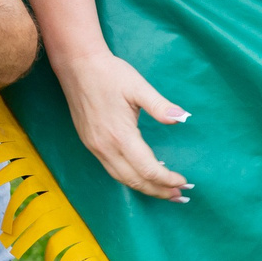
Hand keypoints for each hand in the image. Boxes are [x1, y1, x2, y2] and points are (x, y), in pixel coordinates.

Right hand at [54, 46, 189, 199]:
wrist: (76, 64)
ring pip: (122, 179)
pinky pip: (112, 169)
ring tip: (166, 192)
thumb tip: (182, 119)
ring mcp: (95, 147)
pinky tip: (144, 175)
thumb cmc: (110, 73)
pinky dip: (131, 178)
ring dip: (145, 188)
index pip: (148, 170)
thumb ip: (160, 106)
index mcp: (120, 136)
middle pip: (135, 181)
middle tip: (181, 196)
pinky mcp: (90, 143)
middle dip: (159, 191)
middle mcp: (105, 147)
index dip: (168, 180)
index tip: (185, 182)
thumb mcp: (138, 87)